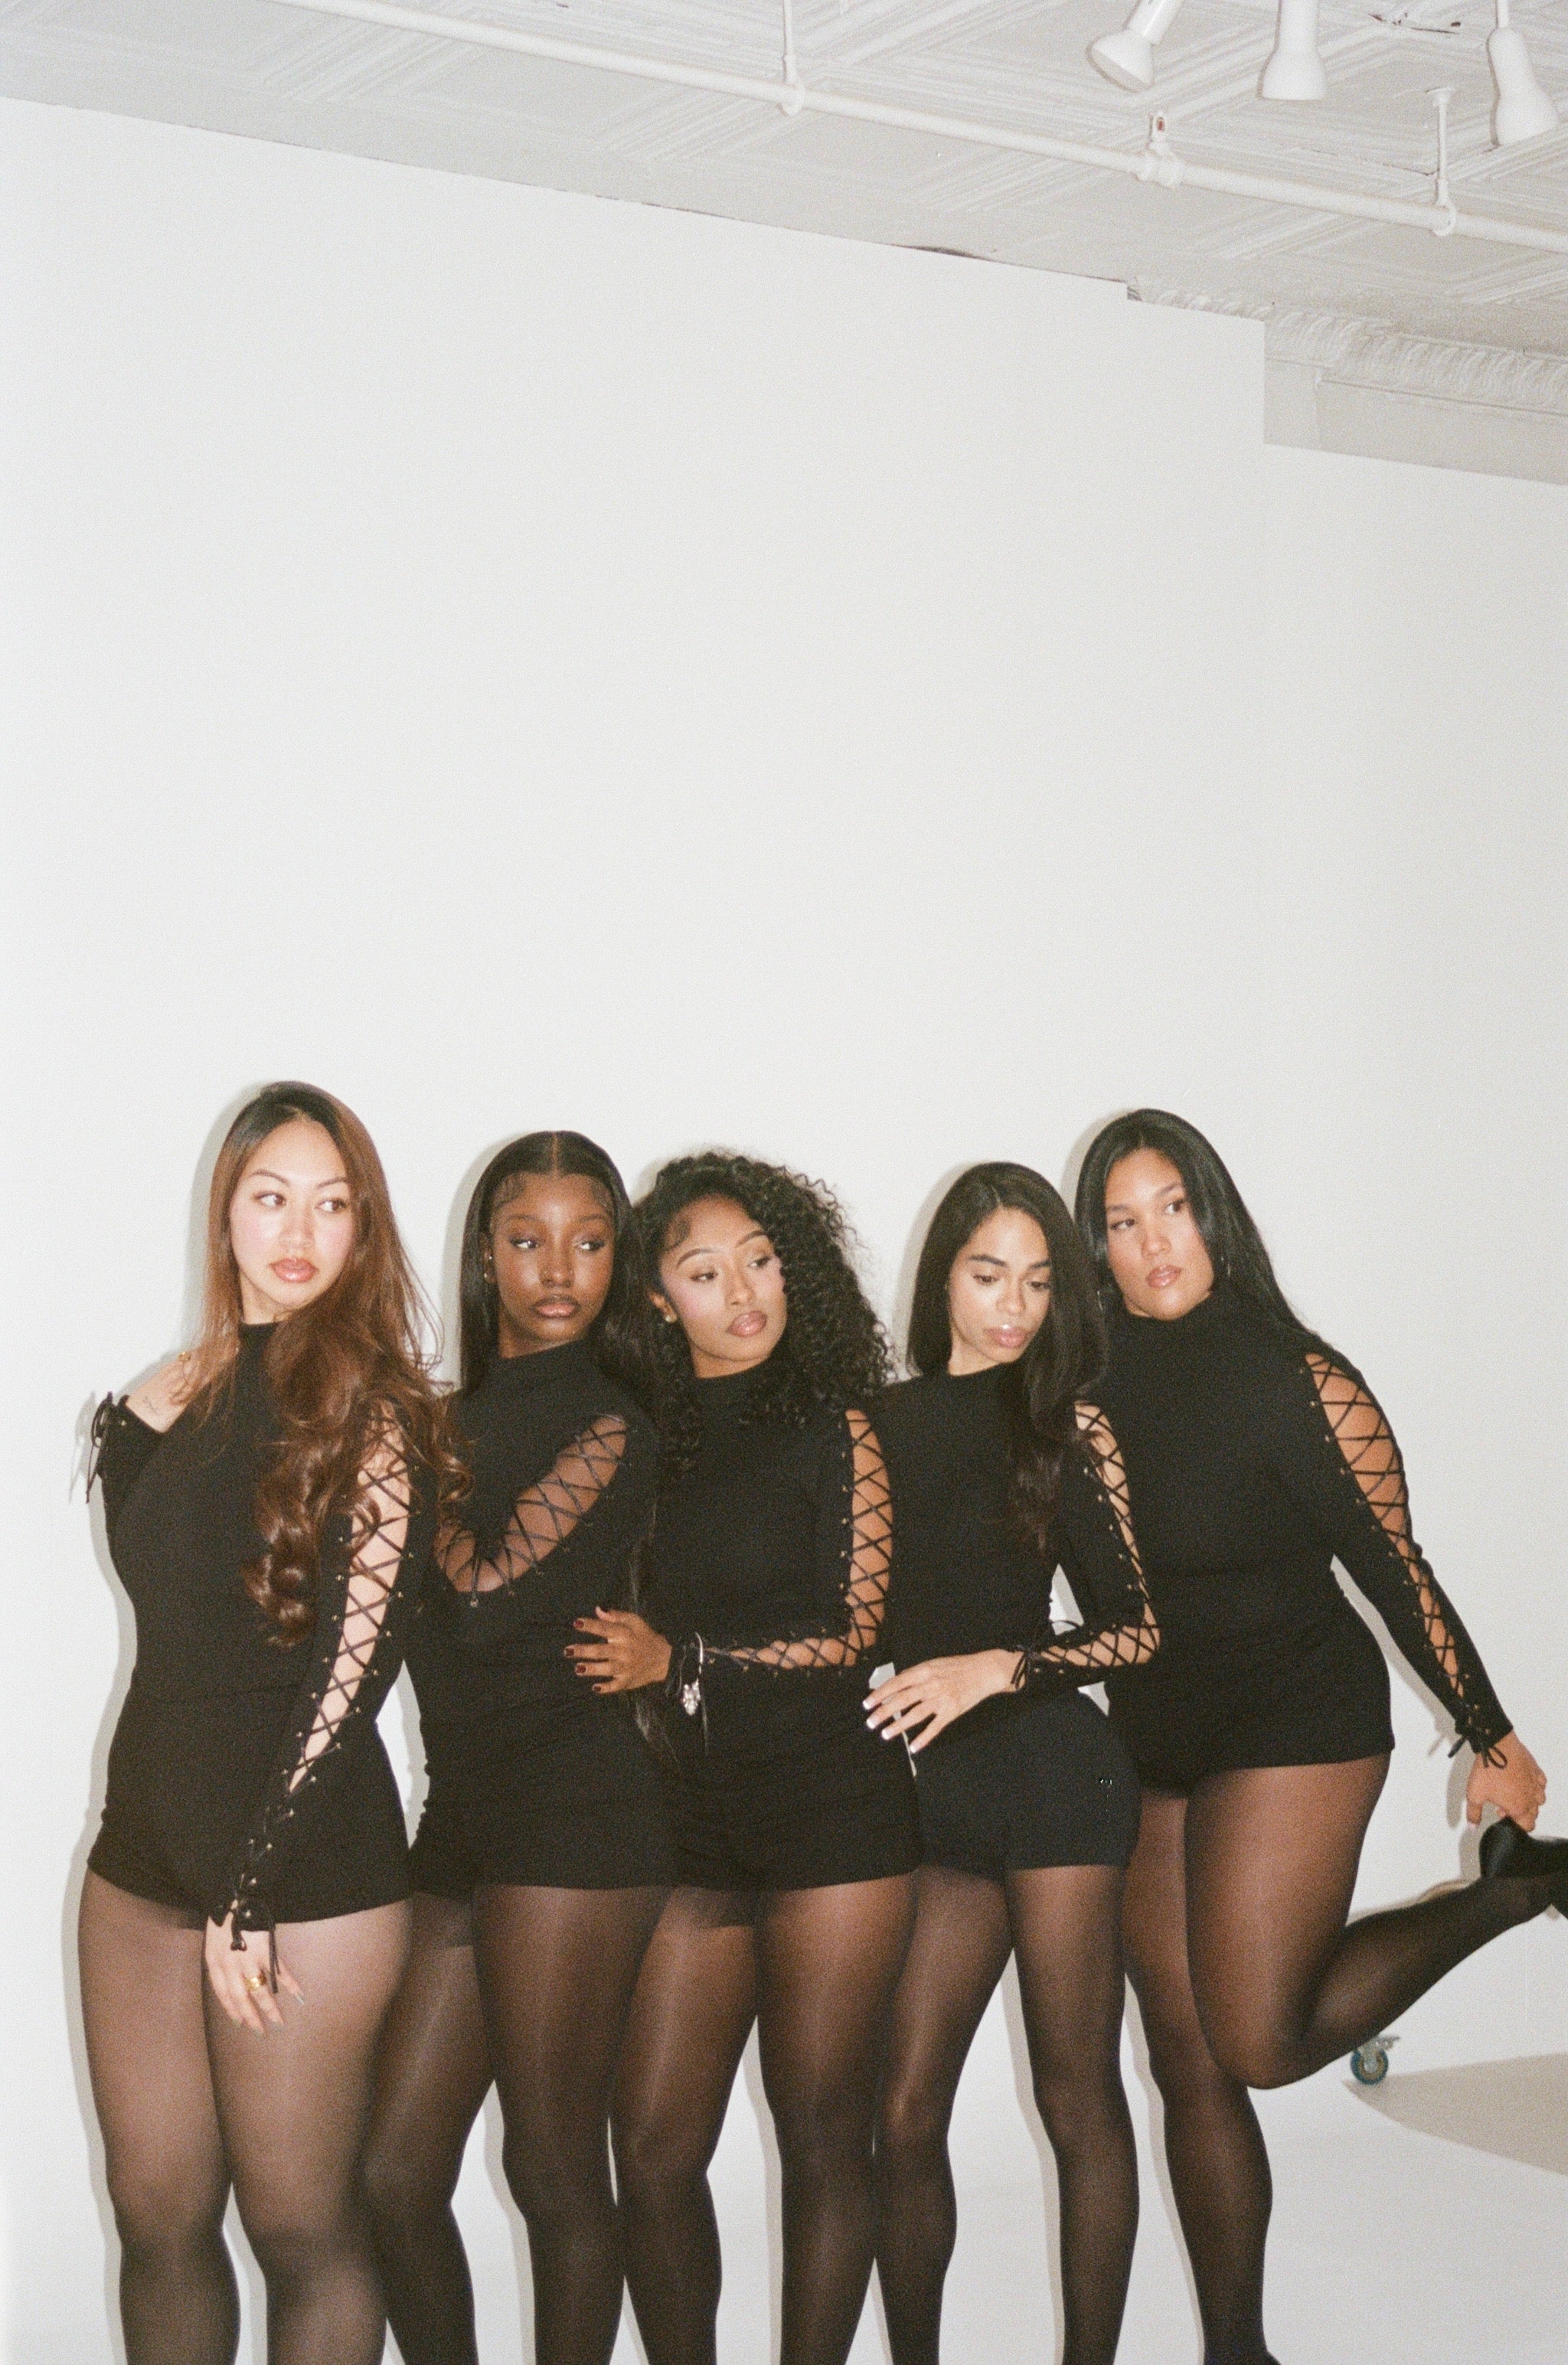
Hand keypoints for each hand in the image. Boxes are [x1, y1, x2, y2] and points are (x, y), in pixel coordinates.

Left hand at [204, 1915, 303, 2033]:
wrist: (236, 1895)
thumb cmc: (223, 1916)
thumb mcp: (213, 1940)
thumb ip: (221, 1959)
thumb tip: (231, 1977)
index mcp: (215, 1963)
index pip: (223, 1994)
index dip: (231, 2010)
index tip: (239, 2023)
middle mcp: (230, 1965)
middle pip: (241, 1998)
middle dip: (251, 2017)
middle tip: (260, 2031)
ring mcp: (248, 1958)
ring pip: (259, 1990)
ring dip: (269, 2008)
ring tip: (278, 2022)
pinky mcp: (265, 1949)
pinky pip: (278, 1971)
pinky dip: (289, 1984)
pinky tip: (297, 1994)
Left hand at [568, 1609, 671, 1693]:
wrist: (664, 1658)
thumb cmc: (645, 1637)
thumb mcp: (634, 1621)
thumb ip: (616, 1616)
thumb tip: (598, 1609)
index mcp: (625, 1635)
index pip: (606, 1629)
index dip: (591, 1625)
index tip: (576, 1623)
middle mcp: (624, 1651)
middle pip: (602, 1651)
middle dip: (584, 1651)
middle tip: (567, 1651)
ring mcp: (626, 1668)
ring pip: (607, 1669)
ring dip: (592, 1669)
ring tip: (577, 1668)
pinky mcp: (627, 1681)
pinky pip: (615, 1686)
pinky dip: (606, 1688)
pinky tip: (594, 1688)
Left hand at [864, 1650, 1020, 1753]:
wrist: (984, 1671)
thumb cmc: (957, 1667)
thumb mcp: (933, 1663)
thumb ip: (915, 1674)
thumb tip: (895, 1685)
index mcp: (924, 1671)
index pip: (896, 1683)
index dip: (880, 1694)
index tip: (868, 1703)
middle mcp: (930, 1685)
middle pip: (902, 1700)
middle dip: (883, 1712)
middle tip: (870, 1722)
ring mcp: (941, 1699)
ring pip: (915, 1715)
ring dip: (898, 1726)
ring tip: (885, 1734)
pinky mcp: (952, 1711)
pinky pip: (935, 1727)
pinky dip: (923, 1738)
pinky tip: (914, 1747)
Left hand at [1466, 1731, 1546, 1831]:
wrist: (1496, 1746)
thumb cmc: (1487, 1770)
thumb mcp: (1474, 1795)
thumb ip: (1474, 1814)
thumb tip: (1473, 1827)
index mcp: (1519, 1808)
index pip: (1528, 1826)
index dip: (1516, 1825)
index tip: (1503, 1816)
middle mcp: (1531, 1797)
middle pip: (1533, 1814)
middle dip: (1520, 1813)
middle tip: (1503, 1803)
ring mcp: (1535, 1783)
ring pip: (1540, 1800)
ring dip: (1530, 1800)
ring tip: (1514, 1793)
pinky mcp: (1536, 1770)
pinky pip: (1542, 1783)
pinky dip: (1535, 1785)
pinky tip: (1524, 1781)